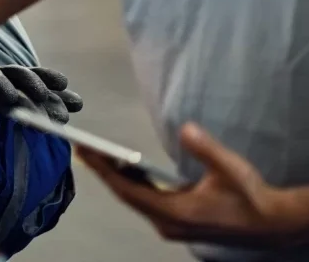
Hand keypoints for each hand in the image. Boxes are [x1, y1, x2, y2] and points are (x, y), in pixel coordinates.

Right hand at [0, 65, 83, 123]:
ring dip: (3, 84)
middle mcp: (1, 77)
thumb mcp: (28, 108)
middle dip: (29, 82)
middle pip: (16, 74)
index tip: (63, 83)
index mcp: (18, 81)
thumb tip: (78, 102)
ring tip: (13, 98)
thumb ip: (51, 105)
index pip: (35, 75)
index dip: (47, 77)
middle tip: (42, 96)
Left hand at [81, 123, 306, 248]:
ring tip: (97, 153)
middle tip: (83, 147)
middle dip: (104, 170)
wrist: (272, 223)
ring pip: (136, 199)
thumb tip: (186, 129)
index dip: (103, 170)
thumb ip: (205, 148)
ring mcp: (173, 224)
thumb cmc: (251, 197)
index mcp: (175, 213)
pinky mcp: (178, 220)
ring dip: (117, 177)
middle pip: (126, 194)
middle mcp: (168, 223)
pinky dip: (133, 183)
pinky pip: (147, 200)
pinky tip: (126, 167)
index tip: (84, 152)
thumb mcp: (229, 168)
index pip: (128, 190)